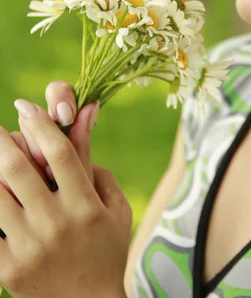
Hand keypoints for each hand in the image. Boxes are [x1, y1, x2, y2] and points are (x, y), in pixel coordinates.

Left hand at [0, 100, 131, 297]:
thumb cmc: (107, 248)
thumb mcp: (112, 205)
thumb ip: (93, 162)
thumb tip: (84, 114)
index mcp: (86, 206)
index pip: (61, 154)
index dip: (41, 125)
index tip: (26, 106)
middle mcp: (56, 224)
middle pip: (19, 170)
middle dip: (2, 140)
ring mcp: (29, 248)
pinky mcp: (7, 270)